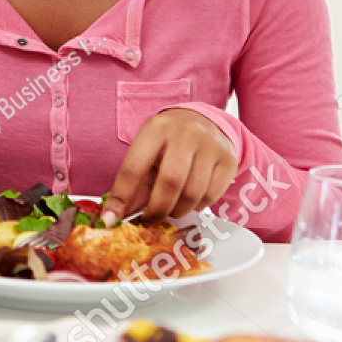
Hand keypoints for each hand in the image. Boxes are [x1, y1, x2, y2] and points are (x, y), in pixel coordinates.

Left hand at [103, 108, 236, 223]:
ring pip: (193, 193)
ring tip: (171, 206)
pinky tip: (190, 197)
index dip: (121, 198)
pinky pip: (211, 196)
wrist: (205, 122)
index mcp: (156, 129)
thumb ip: (133, 184)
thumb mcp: (146, 151)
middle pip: (170, 182)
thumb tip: (116, 216)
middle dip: (157, 208)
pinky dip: (197, 206)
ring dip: (178, 209)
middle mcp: (186, 133)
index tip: (112, 220)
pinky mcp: (229, 160)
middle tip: (152, 217)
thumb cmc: (168, 142)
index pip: (134, 168)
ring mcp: (211, 145)